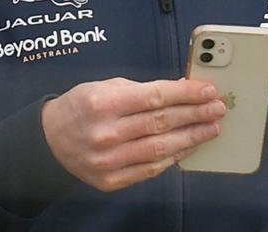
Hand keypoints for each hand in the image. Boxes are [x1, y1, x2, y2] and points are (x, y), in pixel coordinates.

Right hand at [41, 77, 225, 191]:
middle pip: (162, 123)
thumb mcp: (106, 86)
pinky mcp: (112, 180)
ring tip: (211, 128)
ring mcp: (109, 160)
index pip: (155, 97)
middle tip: (217, 108)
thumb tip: (183, 91)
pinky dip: (174, 157)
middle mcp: (106, 133)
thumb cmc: (82, 107)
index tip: (208, 90)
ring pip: (160, 148)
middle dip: (195, 114)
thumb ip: (144, 90)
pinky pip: (151, 169)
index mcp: (103, 103)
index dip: (186, 94)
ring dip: (191, 137)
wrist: (50, 140)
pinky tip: (189, 146)